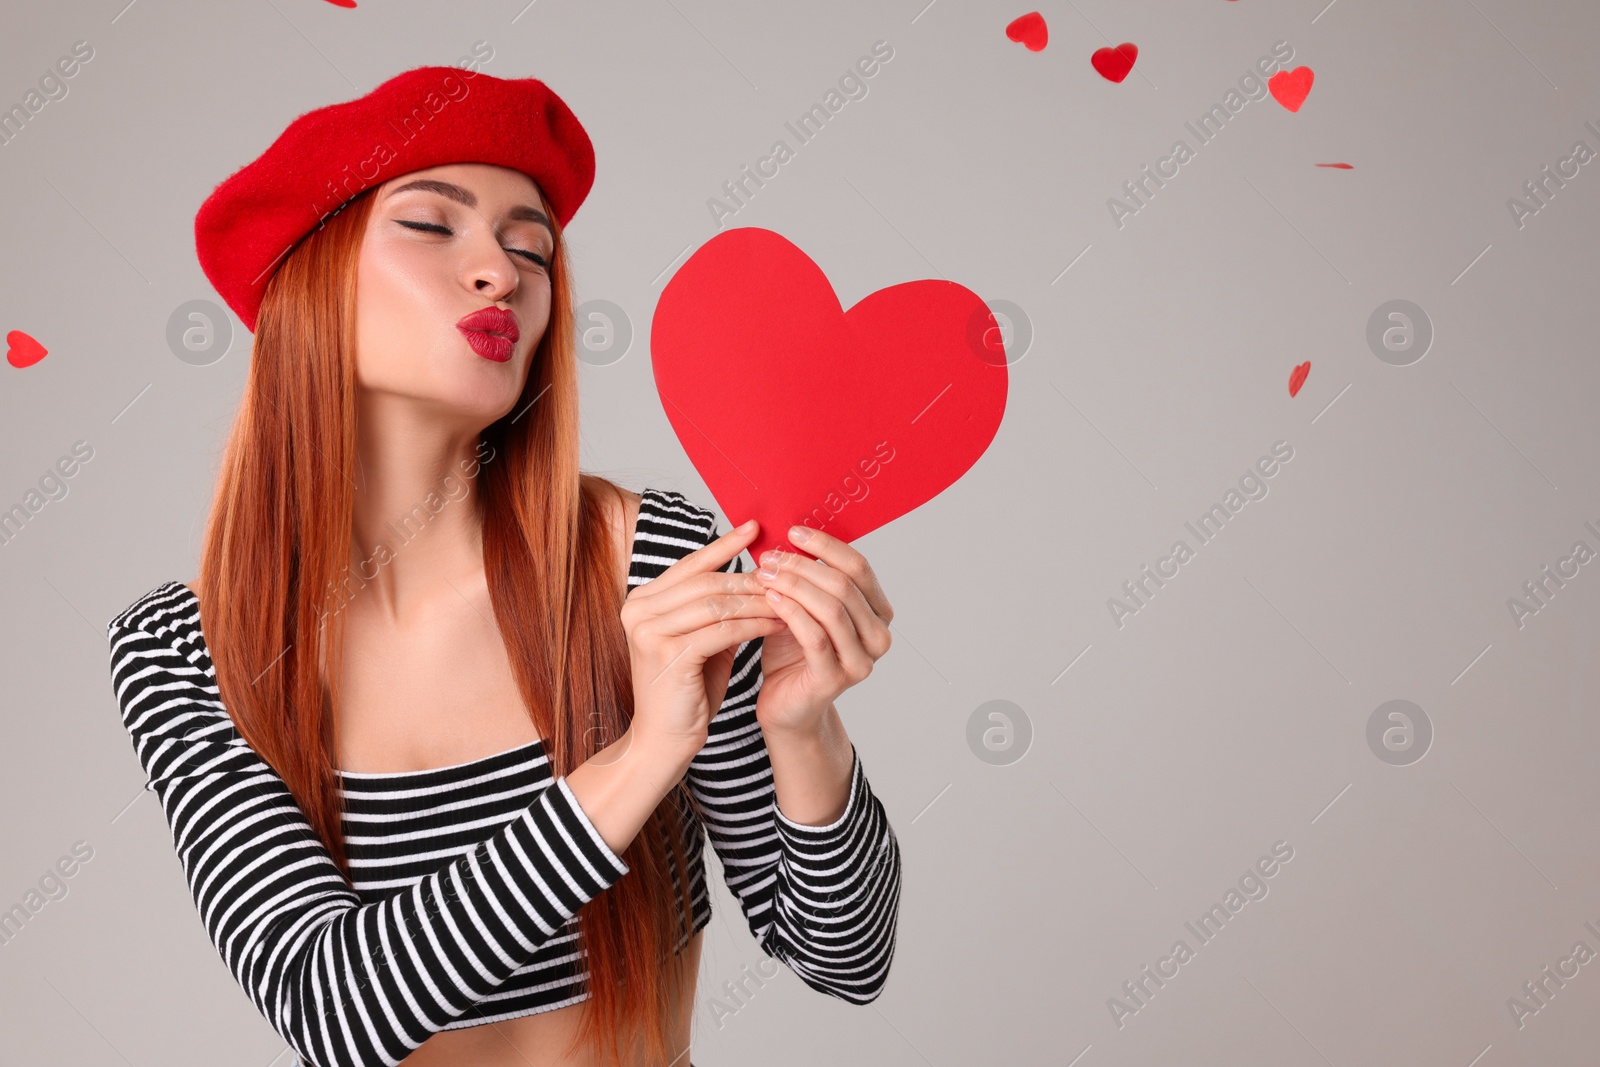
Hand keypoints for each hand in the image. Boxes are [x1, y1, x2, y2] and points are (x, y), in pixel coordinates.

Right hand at [619, 520, 787, 759]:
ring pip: (717, 603)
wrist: (663, 741)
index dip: (725, 545)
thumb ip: (716, 609)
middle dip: (751, 580)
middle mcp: (639, 610)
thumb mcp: (700, 640)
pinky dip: (754, 624)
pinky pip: (723, 630)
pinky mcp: (668, 654)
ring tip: (789, 601)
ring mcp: (649, 631)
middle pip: (706, 581)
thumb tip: (754, 575)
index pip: (691, 564)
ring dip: (757, 602)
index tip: (756, 529)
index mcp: (643, 601)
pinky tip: (777, 623)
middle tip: (786, 577)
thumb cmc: (685, 691)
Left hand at [750, 524, 893, 734]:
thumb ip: (808, 577)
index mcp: (878, 613)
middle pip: (845, 586)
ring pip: (831, 609)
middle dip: (804, 565)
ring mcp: (861, 661)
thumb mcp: (804, 607)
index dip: (826, 545)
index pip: (859, 567)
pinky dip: (790, 611)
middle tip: (771, 555)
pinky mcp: (835, 679)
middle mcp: (878, 637)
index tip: (793, 531)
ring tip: (765, 572)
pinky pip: (814, 635)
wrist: (786, 706)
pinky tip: (770, 597)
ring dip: (794, 585)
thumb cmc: (793, 653)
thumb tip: (786, 534)